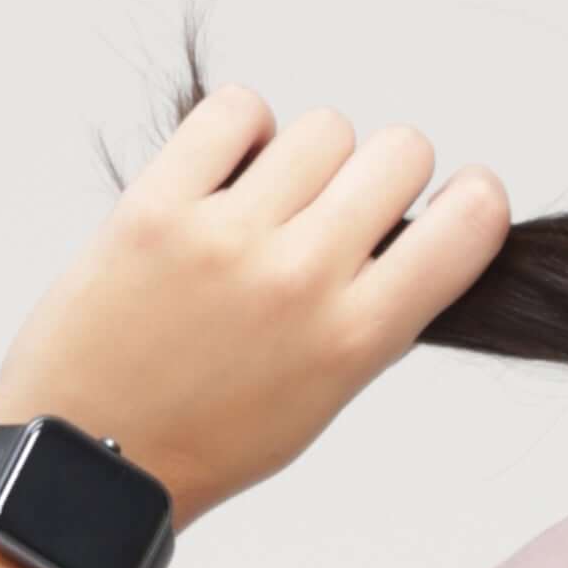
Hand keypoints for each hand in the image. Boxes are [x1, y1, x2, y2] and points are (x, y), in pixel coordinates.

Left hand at [0, 83, 512, 534]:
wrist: (94, 457)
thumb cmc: (208, 438)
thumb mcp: (323, 396)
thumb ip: (372, 315)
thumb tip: (408, 232)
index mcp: (355, 339)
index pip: (467, 225)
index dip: (473, 200)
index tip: (456, 201)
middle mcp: (301, 280)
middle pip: (400, 151)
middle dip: (387, 171)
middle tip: (346, 208)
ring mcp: (228, 236)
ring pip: (324, 128)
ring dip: (309, 157)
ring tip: (272, 204)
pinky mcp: (160, 202)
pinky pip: (237, 110)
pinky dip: (243, 132)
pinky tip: (228, 176)